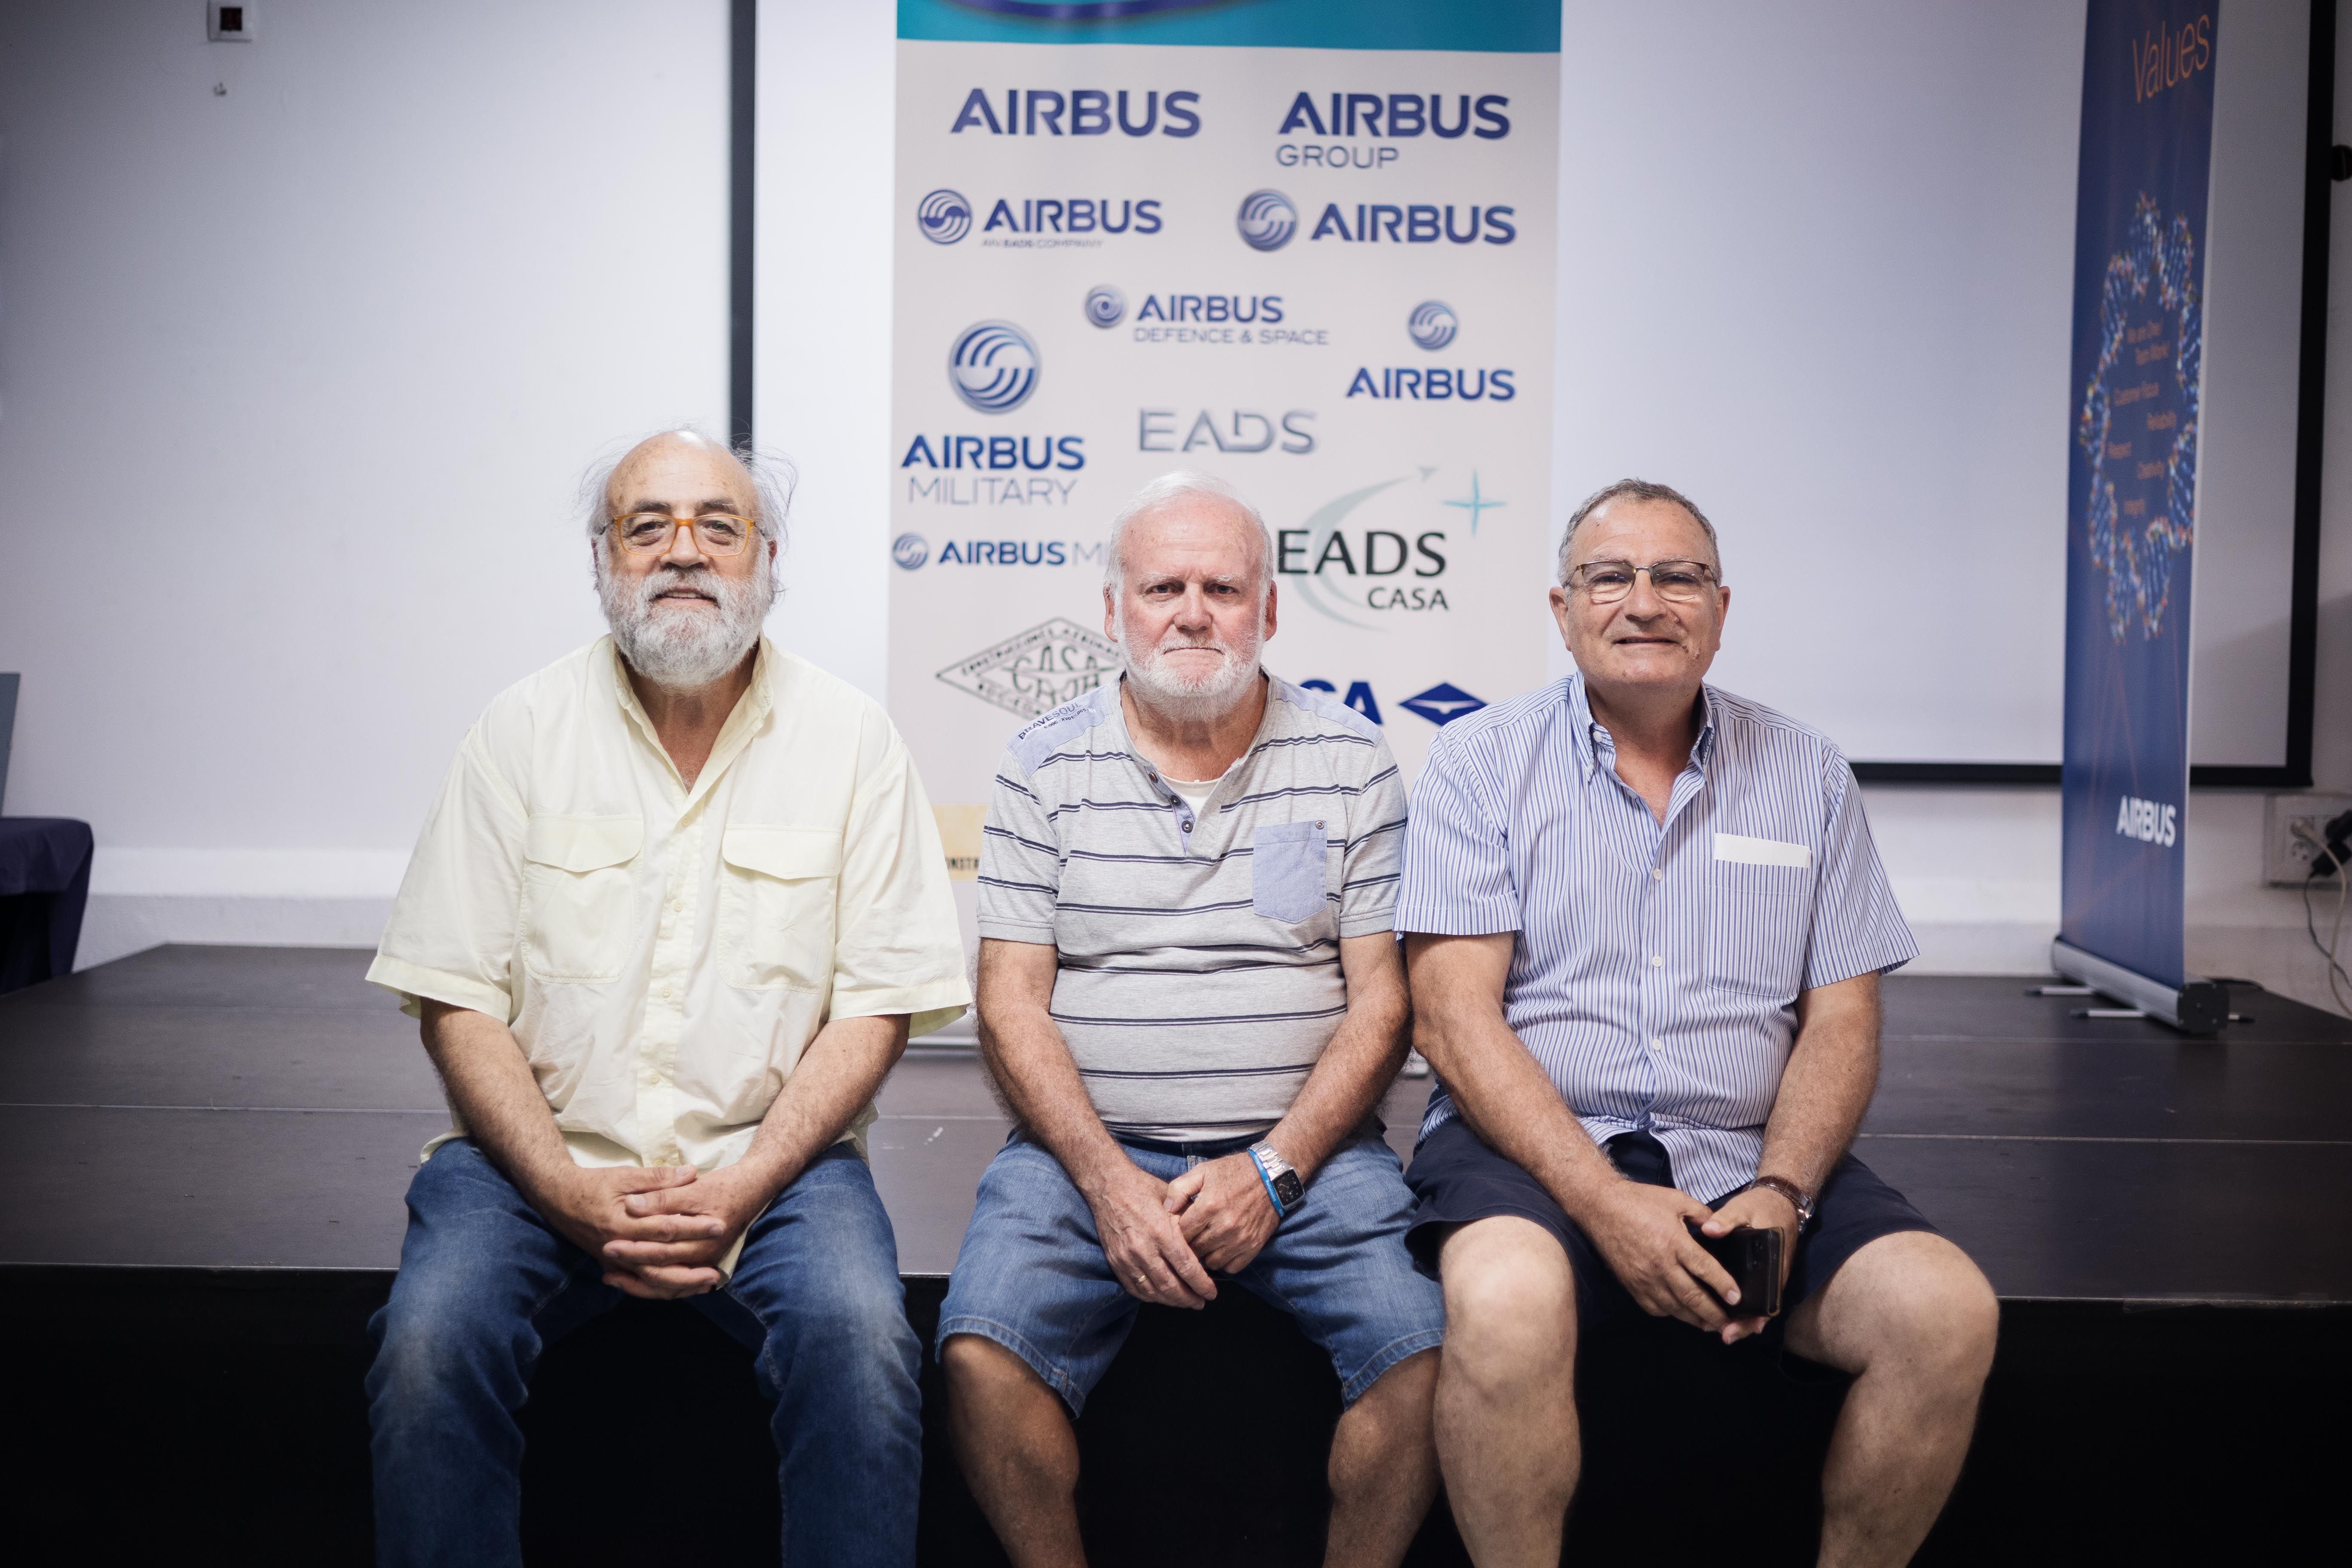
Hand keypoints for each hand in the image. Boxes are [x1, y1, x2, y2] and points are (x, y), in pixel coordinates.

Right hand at [538, 1164, 726, 1300]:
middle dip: (690, 1267)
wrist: (557, 1198)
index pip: (665, 1228)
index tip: (718, 1225)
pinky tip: (680, 1289)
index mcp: (623, 1223)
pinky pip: (639, 1283)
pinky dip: (660, 1288)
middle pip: (660, 1263)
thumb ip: (658, 1178)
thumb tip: (690, 1173)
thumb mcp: (624, 1176)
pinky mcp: (613, 1264)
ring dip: (678, 1285)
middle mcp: (619, 1247)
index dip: (693, 1228)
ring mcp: (615, 1260)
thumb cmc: (593, 1184)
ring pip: (649, 1281)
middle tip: (717, 1270)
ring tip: (705, 1286)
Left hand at [599, 1162, 775, 1299]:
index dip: (634, 1250)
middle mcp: (705, 1258)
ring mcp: (704, 1264)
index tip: (608, 1246)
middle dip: (631, 1267)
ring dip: (639, 1284)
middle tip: (605, 1263)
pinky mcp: (701, 1264)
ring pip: (668, 1286)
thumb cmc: (724, 1187)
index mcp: (704, 1240)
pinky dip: (654, 1285)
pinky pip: (675, 1284)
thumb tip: (633, 1205)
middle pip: (662, 1272)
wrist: (752, 1189)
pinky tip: (633, 1281)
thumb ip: (663, 1197)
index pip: (663, 1251)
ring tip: (612, 1278)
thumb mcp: (694, 1188)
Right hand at [1082, 1159, 1219, 1309]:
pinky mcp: (1116, 1262)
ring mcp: (1127, 1258)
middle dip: (1189, 1298)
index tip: (1212, 1293)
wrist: (1107, 1186)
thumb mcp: (1172, 1200)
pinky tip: (1162, 1297)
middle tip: (1201, 1302)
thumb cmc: (1143, 1189)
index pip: (1186, 1267)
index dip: (1201, 1284)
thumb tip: (1205, 1243)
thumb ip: (1188, 1222)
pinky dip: (1151, 1297)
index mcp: (1161, 1231)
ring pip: (1152, 1291)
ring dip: (1171, 1301)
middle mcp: (1143, 1248)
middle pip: (1170, 1285)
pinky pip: (1135, 1289)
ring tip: (1185, 1302)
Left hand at [1166, 1152, 1281, 1274]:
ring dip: (1206, 1254)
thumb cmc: (1233, 1172)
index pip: (1181, 1233)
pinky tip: (1222, 1248)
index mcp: (1209, 1206)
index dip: (1177, 1232)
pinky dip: (1224, 1261)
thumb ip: (1179, 1188)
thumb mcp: (1203, 1171)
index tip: (1179, 1227)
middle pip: (1195, 1249)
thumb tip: (1166, 1209)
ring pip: (1211, 1262)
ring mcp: (1240, 1238)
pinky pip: (1231, 1267)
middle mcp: (1224, 1226)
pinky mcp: (1253, 1246)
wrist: (1272, 1177)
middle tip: (1192, 1235)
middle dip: (1190, 1244)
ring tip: (1206, 1241)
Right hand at [1578, 1180, 1743, 1332]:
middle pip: (1692, 1297)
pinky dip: (1671, 1313)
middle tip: (1730, 1325)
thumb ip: (1701, 1213)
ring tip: (1711, 1325)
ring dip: (1695, 1319)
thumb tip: (1719, 1228)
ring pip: (1675, 1307)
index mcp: (1674, 1242)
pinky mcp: (1631, 1285)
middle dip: (1714, 1314)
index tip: (1737, 1298)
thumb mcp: (1676, 1199)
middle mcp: (1660, 1265)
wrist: (1600, 1208)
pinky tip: (1681, 1312)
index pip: (1705, 1269)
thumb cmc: (1639, 1200)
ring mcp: (1644, 1278)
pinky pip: (1655, 1307)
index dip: (1724, 1286)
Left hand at [1699, 1186, 1799, 1343]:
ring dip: (1740, 1318)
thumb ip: (1726, 1219)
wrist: (1779, 1200)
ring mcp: (1769, 1275)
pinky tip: (1719, 1310)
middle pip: (1762, 1308)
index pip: (1768, 1298)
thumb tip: (1709, 1230)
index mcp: (1774, 1263)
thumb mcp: (1743, 1208)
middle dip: (1744, 1324)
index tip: (1735, 1326)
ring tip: (1716, 1328)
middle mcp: (1775, 1274)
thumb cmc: (1761, 1206)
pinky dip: (1739, 1306)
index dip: (1753, 1316)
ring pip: (1757, 1304)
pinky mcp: (1761, 1273)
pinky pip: (1753, 1294)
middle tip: (1724, 1335)